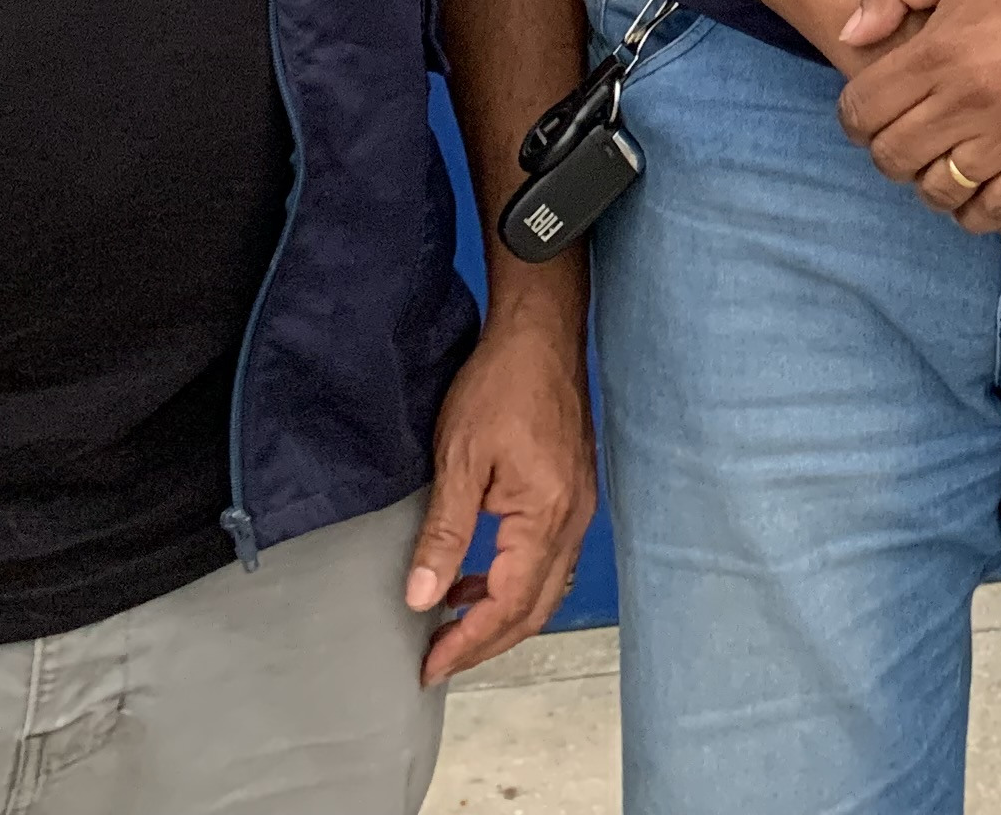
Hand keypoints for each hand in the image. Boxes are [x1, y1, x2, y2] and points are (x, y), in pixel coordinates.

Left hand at [406, 307, 598, 685]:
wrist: (540, 335)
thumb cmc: (501, 386)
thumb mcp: (459, 459)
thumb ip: (445, 534)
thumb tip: (422, 597)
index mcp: (547, 517)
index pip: (509, 605)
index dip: (469, 643)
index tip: (429, 665)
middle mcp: (573, 521)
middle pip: (535, 609)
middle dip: (486, 643)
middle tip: (437, 661)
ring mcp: (579, 508)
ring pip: (546, 588)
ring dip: (501, 615)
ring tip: (450, 623)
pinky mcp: (573, 495)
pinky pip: (549, 560)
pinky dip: (514, 582)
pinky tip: (476, 576)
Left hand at [834, 0, 1000, 227]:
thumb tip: (852, 33)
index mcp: (942, 49)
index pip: (863, 109)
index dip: (854, 115)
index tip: (868, 110)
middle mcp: (970, 100)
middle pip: (892, 157)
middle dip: (885, 149)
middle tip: (903, 134)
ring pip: (938, 191)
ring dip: (927, 181)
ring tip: (940, 160)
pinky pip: (997, 211)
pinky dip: (976, 211)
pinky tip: (977, 188)